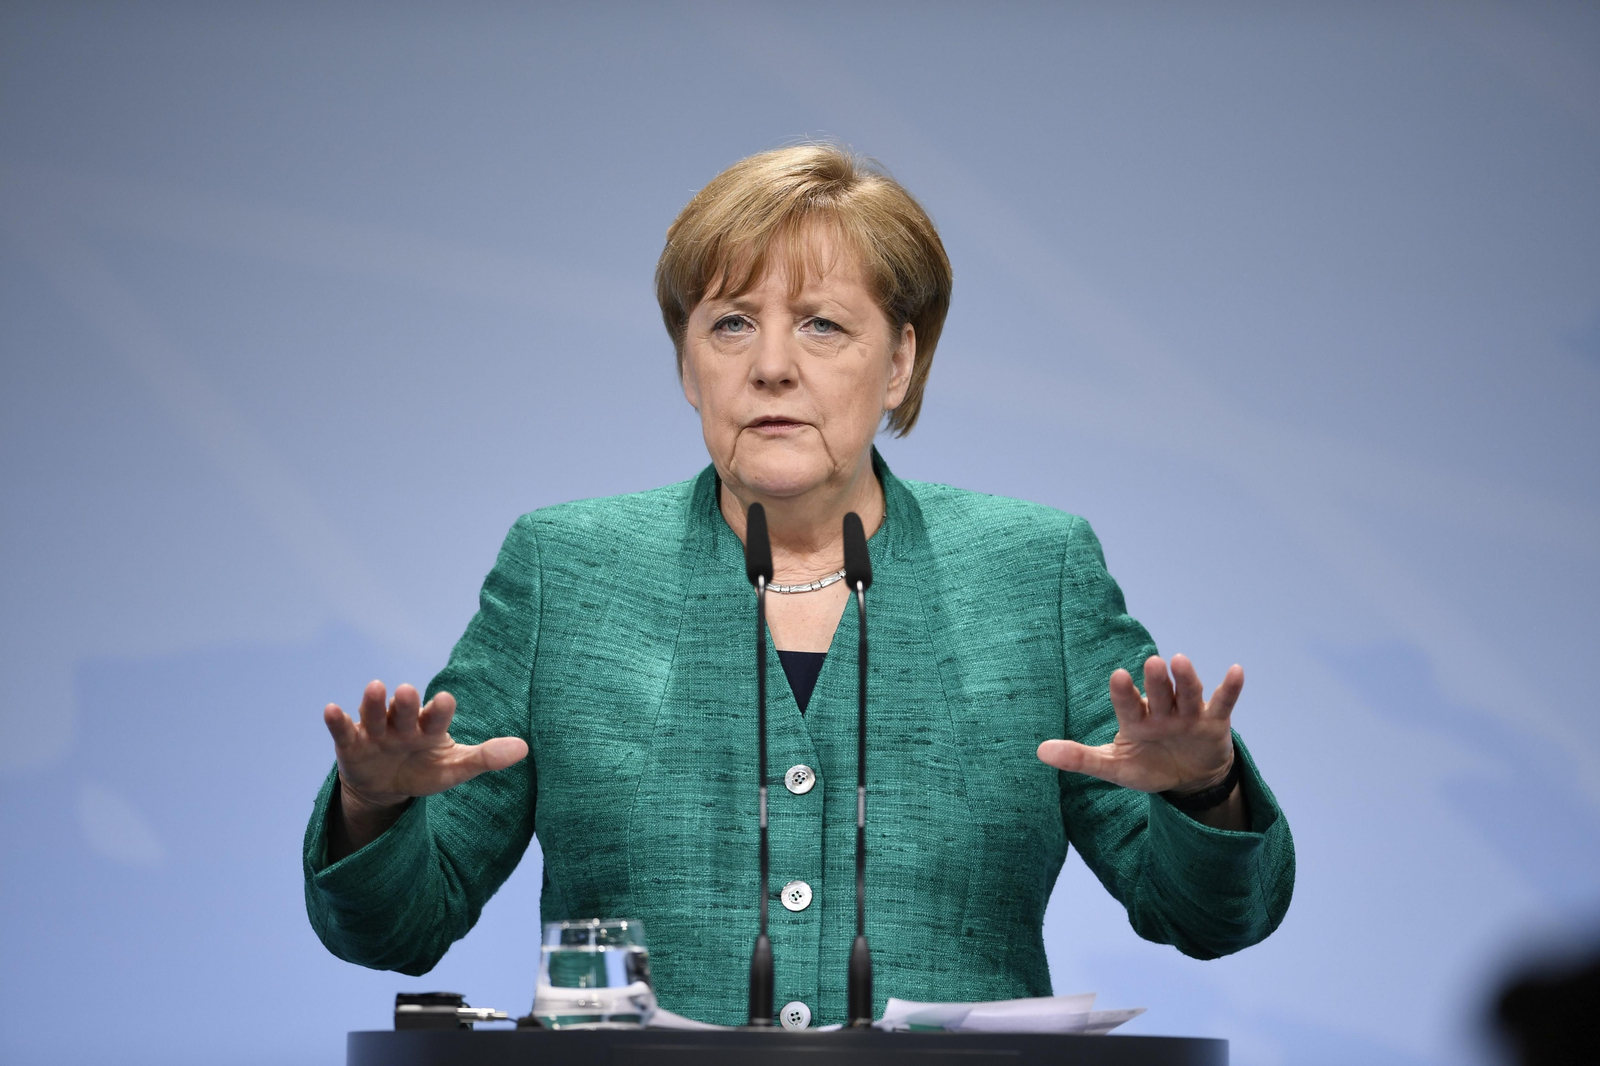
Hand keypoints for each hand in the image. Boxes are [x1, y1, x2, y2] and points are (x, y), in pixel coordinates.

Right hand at [323, 680, 528, 828]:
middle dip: (406, 703)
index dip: (440, 710)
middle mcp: (402, 724)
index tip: (445, 700)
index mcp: (430, 729)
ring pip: (374, 714)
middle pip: (405, 712)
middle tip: (408, 690)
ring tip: (376, 687)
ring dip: (374, 703)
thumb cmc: (425, 769)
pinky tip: (331, 709)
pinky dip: (338, 720)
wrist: (388, 787)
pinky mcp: (351, 743)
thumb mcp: (456, 768)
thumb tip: (525, 749)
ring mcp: (375, 732)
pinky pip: (344, 730)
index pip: (437, 717)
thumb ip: (486, 757)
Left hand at [1036, 654, 1240, 793]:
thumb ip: (1080, 758)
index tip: (1118, 676)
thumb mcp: (1115, 768)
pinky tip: (1237, 670)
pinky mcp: (1214, 722)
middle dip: (1155, 681)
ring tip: (1180, 660)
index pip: (1127, 704)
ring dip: (1185, 679)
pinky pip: (1223, 702)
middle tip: (1151, 662)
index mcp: (1136, 721)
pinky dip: (1230, 688)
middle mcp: (1162, 712)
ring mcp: (1189, 715)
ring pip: (1187, 694)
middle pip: (1158, 694)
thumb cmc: (1148, 766)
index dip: (1124, 692)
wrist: (1188, 780)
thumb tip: (1039, 751)